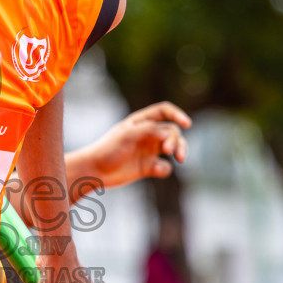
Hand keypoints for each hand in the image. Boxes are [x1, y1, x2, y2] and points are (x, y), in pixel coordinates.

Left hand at [69, 102, 190, 190]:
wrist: (95, 171)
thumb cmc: (108, 149)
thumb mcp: (127, 135)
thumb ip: (149, 131)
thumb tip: (170, 134)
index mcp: (141, 121)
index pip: (164, 111)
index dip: (177, 114)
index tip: (187, 123)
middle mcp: (148, 134)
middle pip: (172, 131)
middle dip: (175, 140)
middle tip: (169, 151)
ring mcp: (149, 151)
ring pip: (173, 147)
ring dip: (179, 150)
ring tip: (179, 158)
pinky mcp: (148, 167)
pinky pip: (164, 167)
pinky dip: (164, 169)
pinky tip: (155, 170)